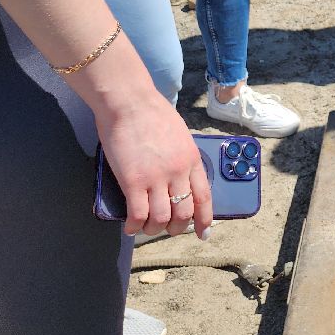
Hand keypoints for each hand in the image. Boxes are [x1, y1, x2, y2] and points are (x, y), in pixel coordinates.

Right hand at [94, 86, 212, 237]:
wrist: (129, 101)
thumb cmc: (150, 113)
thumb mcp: (179, 135)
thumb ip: (181, 157)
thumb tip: (178, 176)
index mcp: (191, 159)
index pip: (204, 197)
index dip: (204, 219)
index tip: (204, 233)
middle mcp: (178, 171)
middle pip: (184, 212)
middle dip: (177, 228)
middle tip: (167, 229)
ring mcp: (156, 177)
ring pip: (162, 218)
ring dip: (154, 229)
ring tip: (146, 228)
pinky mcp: (133, 180)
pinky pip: (138, 214)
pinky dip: (134, 226)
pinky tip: (130, 226)